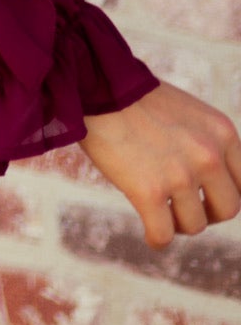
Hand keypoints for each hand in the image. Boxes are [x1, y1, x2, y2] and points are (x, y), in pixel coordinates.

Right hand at [82, 82, 240, 247]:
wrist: (97, 85)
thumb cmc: (136, 99)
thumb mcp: (189, 114)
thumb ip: (206, 144)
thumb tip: (209, 184)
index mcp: (223, 133)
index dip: (223, 194)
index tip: (205, 196)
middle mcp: (208, 155)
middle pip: (228, 209)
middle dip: (207, 213)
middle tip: (184, 207)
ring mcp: (180, 175)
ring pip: (195, 225)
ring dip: (178, 224)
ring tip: (160, 213)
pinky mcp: (148, 191)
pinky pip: (163, 234)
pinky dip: (157, 239)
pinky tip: (150, 234)